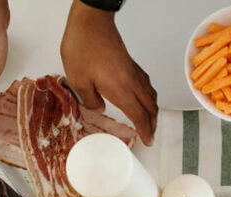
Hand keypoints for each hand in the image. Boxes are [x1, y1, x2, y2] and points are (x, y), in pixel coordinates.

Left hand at [61, 1, 157, 144]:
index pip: (139, 116)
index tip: (148, 141)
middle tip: (151, 134)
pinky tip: (143, 97)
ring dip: (153, 110)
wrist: (91, 21)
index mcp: (121, 91)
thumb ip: (90, 100)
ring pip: (151, 95)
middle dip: (153, 124)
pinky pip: (146, 85)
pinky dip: (148, 96)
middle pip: (150, 108)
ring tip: (150, 119)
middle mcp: (132, 83)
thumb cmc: (83, 47)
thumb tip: (99, 108)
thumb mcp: (78, 80)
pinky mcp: (130, 63)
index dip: (145, 131)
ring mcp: (133, 72)